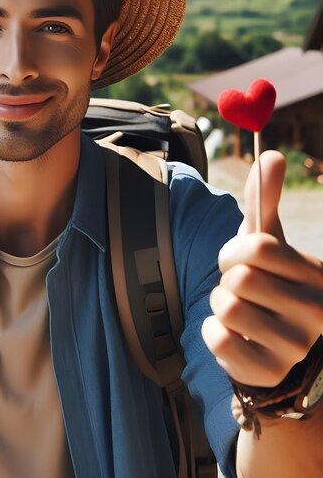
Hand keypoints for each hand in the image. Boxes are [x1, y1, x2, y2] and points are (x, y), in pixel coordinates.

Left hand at [201, 150, 322, 386]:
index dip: (234, 251)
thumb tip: (270, 154)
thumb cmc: (268, 283)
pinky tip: (234, 336)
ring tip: (240, 312)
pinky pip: (218, 338)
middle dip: (226, 279)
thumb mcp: (268, 243)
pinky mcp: (268, 372)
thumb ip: (265, 202)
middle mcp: (317, 312)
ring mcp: (295, 346)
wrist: (270, 344)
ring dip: (220, 306)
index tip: (240, 260)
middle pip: (238, 278)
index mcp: (317, 275)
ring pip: (226, 306)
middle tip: (240, 289)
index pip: (256, 247)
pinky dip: (214, 332)